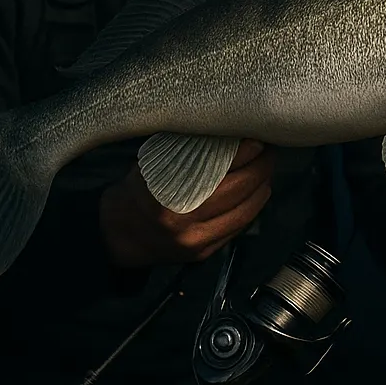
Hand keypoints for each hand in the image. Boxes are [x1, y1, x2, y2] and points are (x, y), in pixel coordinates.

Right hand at [99, 139, 274, 266]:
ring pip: (246, 210)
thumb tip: (229, 132)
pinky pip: (238, 228)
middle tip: (268, 149)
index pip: (221, 165)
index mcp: (170, 191)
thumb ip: (190, 149)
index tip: (256, 137)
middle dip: (261, 165)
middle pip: (240, 187)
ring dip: (262, 186)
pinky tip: (257, 192)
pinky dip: (252, 208)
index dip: (245, 150)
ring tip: (266, 168)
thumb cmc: (139, 190)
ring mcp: (196, 240)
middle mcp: (184, 219)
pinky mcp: (203, 253)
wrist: (117, 234)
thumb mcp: (157, 162)